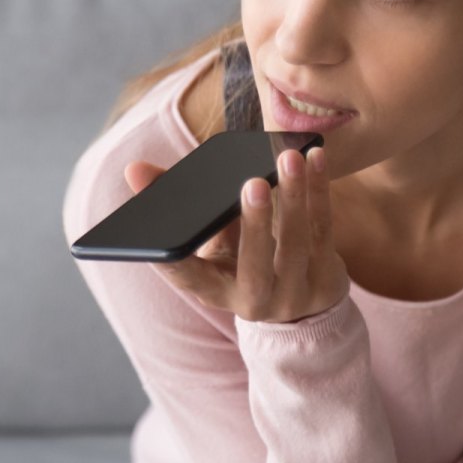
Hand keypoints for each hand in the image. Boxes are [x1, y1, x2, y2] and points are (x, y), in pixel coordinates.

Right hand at [123, 147, 349, 323]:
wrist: (302, 304)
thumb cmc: (245, 260)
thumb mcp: (212, 243)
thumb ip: (181, 205)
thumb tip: (135, 169)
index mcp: (215, 292)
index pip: (188, 280)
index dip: (171, 264)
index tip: (159, 238)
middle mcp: (255, 300)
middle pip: (254, 264)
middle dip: (253, 223)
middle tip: (250, 182)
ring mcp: (294, 293)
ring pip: (295, 244)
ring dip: (293, 197)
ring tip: (289, 158)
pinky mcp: (327, 279)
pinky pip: (322, 229)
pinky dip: (318, 191)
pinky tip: (315, 158)